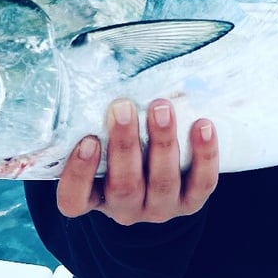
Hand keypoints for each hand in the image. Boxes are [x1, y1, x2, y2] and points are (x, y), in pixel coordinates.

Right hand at [55, 98, 218, 224]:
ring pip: (162, 183)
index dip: (79, 174)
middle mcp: (125, 208)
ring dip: (162, 142)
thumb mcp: (105, 138)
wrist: (161, 175)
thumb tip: (105, 70)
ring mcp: (160, 207)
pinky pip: (201, 183)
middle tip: (122, 107)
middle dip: (124, 145)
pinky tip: (203, 125)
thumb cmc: (124, 145)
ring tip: (162, 108)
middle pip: (123, 186)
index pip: (74, 199)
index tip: (87, 140)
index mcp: (94, 197)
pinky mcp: (192, 201)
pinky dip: (204, 155)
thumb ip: (101, 117)